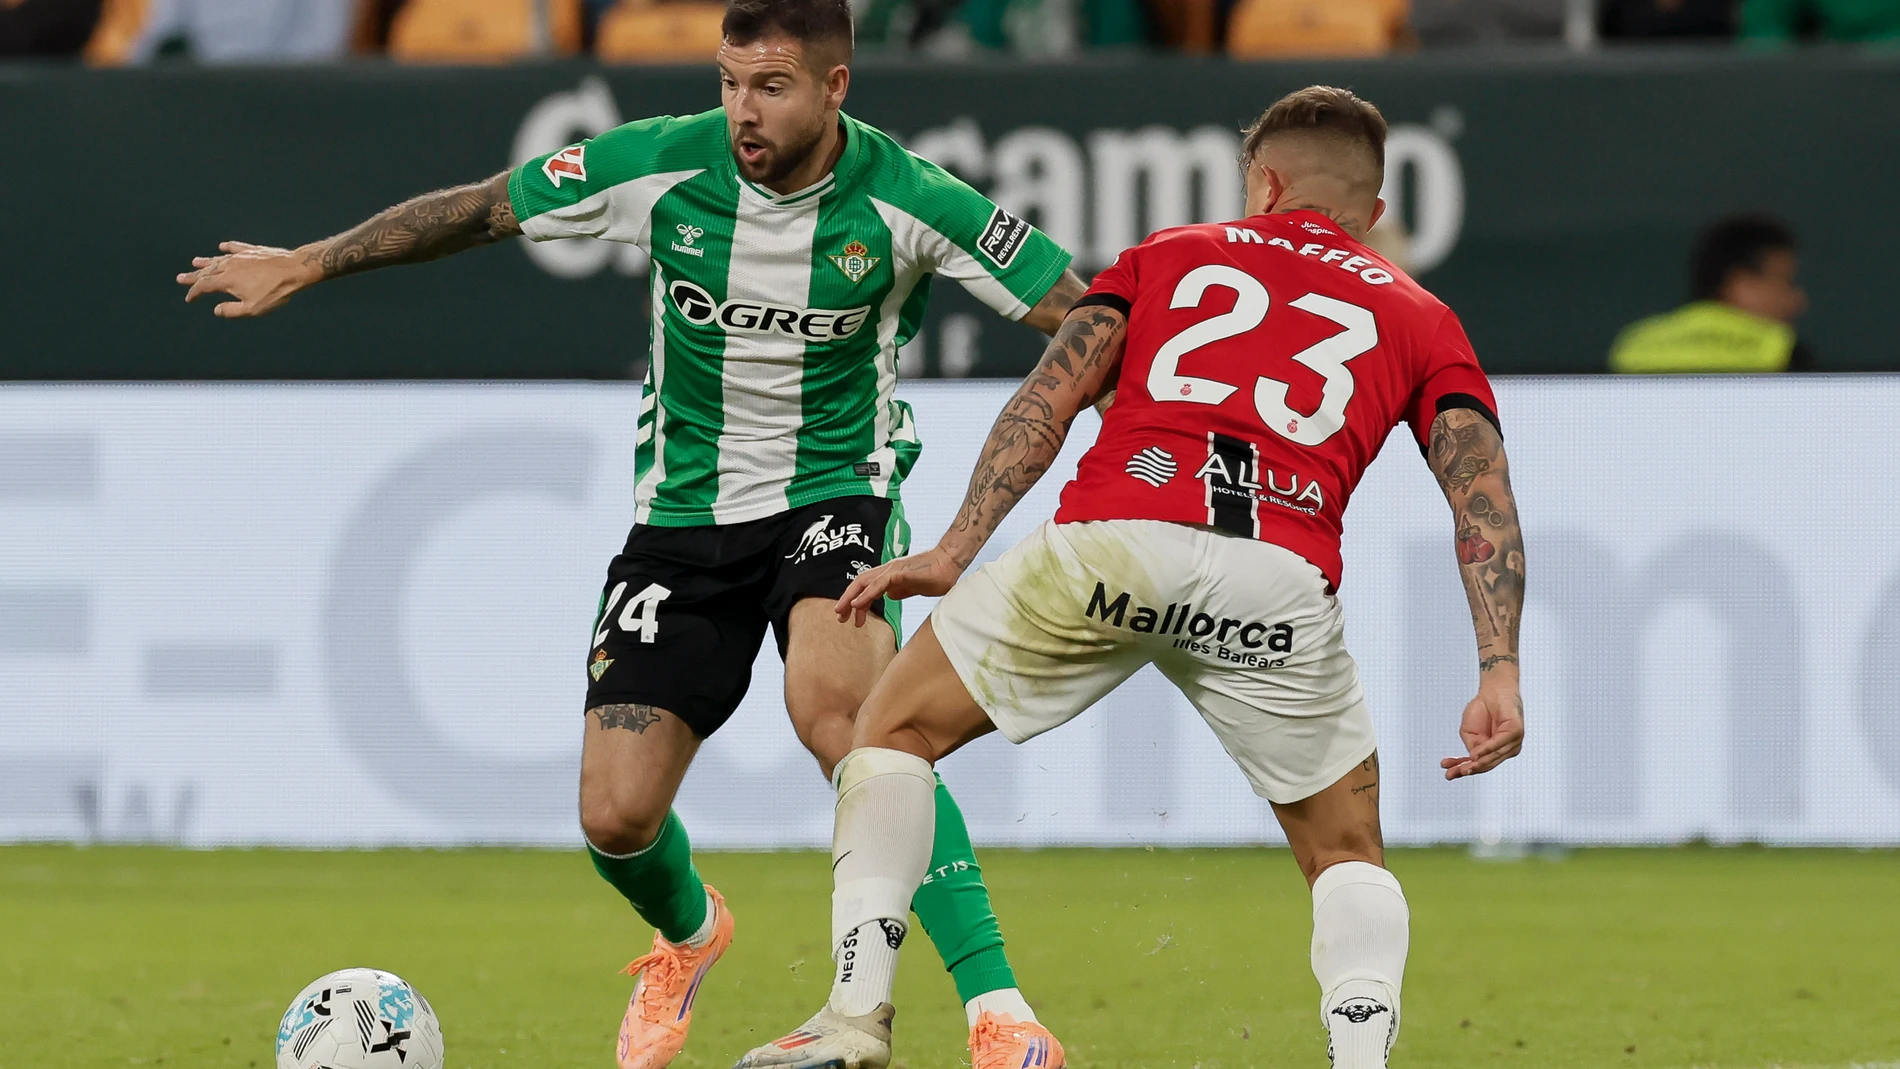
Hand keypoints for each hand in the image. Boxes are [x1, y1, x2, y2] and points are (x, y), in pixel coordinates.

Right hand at [177, 241, 320, 317]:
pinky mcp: (252, 250)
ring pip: (218, 258)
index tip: (189, 298)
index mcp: (227, 280)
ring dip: (206, 261)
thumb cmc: (275, 291)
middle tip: (180, 277)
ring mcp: (241, 256)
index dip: (194, 292)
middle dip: (193, 276)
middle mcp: (229, 265)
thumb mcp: (253, 308)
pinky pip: (235, 247)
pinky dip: (227, 247)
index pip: (204, 286)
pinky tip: (222, 246)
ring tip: (195, 261)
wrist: (294, 269)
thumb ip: (232, 310)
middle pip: (207, 271)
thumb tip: (216, 310)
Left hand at [834, 546, 965, 626]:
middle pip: (859, 584)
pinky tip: (857, 605)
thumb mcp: (913, 588)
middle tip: (839, 618)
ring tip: (842, 613)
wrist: (950, 563)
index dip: (855, 601)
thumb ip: (900, 591)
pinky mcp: (898, 573)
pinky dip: (865, 595)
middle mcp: (886, 571)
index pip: (865, 587)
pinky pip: (878, 585)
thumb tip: (889, 596)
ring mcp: (891, 570)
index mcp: (889, 576)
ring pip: (863, 583)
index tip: (851, 617)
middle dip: (846, 600)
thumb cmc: (936, 575)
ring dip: (850, 599)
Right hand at [1441, 676, 1523, 779]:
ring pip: (1494, 758)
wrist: (1492, 689)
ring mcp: (1513, 743)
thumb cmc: (1482, 709)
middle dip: (1468, 770)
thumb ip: (1472, 747)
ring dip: (1478, 763)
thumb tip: (1474, 759)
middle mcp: (1506, 750)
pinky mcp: (1516, 732)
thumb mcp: (1469, 733)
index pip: (1479, 764)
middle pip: (1486, 765)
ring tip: (1464, 767)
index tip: (1448, 774)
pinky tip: (1476, 754)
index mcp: (1494, 752)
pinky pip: (1500, 744)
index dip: (1462, 769)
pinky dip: (1487, 750)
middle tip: (1453, 773)